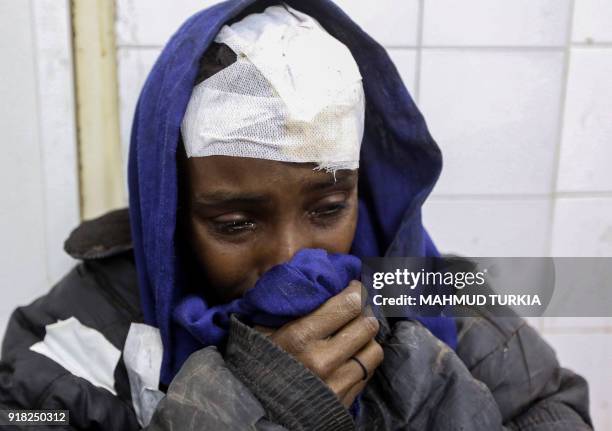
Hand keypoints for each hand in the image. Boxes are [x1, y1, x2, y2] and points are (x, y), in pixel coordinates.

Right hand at [256, 281, 383, 406]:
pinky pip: (368, 372)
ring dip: (367, 337)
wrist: (254, 409)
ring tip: (357, 332)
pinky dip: (364, 359)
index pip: (348, 305)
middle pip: (366, 324)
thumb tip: (303, 274)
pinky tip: (352, 354)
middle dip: (365, 312)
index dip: (356, 291)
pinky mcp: (342, 401)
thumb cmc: (257, 362)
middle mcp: (321, 360)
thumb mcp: (263, 329)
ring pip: (373, 349)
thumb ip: (284, 305)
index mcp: (299, 337)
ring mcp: (334, 384)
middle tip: (358, 308)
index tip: (354, 288)